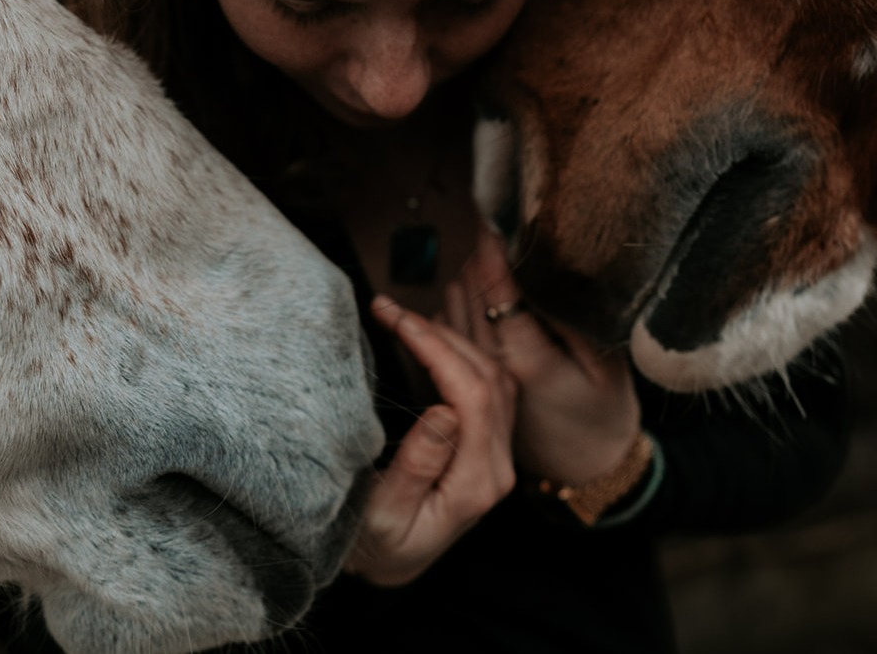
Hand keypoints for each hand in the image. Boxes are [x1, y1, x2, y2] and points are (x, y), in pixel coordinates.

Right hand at [344, 295, 516, 586]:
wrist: (391, 567)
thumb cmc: (378, 547)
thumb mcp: (384, 517)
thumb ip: (417, 466)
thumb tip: (443, 410)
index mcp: (477, 482)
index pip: (471, 395)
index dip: (436, 348)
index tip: (396, 320)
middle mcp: (498, 465)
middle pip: (486, 377)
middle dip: (439, 334)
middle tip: (391, 309)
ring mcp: (497, 452)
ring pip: (492, 375)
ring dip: (453, 336)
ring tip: (406, 316)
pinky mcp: (487, 442)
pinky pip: (487, 383)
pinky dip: (462, 351)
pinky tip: (434, 333)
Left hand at [448, 226, 640, 486]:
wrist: (587, 471)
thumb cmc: (604, 416)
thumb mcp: (605, 369)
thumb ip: (571, 323)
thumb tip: (542, 276)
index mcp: (526, 361)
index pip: (496, 293)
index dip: (490, 252)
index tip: (488, 219)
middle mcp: (492, 368)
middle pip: (468, 295)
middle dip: (474, 259)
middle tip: (484, 225)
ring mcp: (476, 377)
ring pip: (454, 310)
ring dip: (462, 280)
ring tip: (477, 252)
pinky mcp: (468, 385)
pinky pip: (450, 332)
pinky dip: (456, 307)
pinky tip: (469, 293)